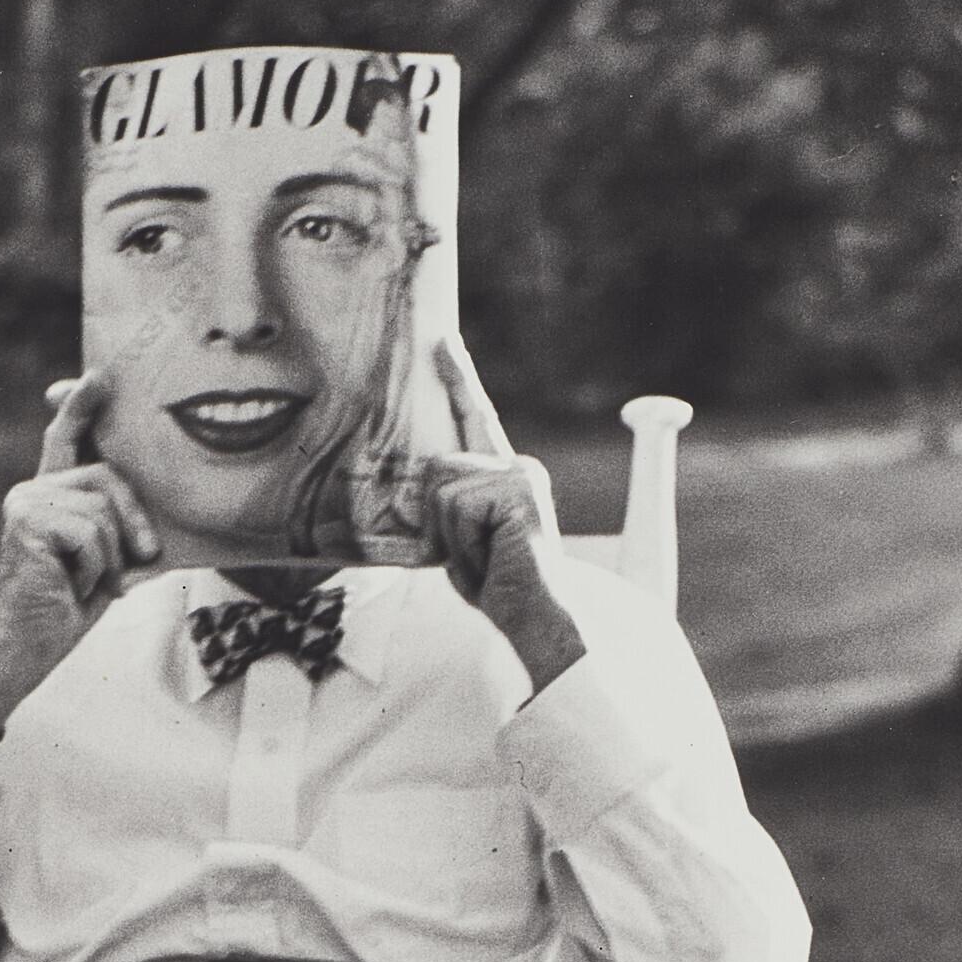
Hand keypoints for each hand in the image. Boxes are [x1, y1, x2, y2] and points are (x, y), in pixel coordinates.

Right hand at [0, 374, 161, 746]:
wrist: (34, 643)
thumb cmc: (74, 603)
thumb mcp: (110, 554)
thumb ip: (118, 520)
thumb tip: (147, 503)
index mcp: (52, 493)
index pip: (66, 439)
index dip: (81, 408)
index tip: (98, 378)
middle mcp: (33, 489)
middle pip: (108, 478)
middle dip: (133, 522)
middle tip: (141, 559)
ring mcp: (25, 500)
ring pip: (102, 511)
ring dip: (111, 558)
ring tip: (86, 582)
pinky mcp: (27, 519)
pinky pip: (90, 533)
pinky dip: (95, 568)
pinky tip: (71, 586)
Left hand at [430, 341, 584, 695]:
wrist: (539, 618)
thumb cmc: (499, 588)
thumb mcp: (458, 540)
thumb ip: (442, 506)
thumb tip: (422, 481)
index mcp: (505, 474)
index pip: (476, 419)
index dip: (458, 380)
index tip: (442, 343)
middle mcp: (518, 465)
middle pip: (436, 468)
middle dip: (437, 523)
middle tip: (475, 556)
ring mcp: (521, 475)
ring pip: (440, 488)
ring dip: (448, 536)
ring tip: (484, 558)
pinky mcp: (517, 490)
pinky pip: (454, 507)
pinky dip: (460, 543)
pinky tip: (492, 557)